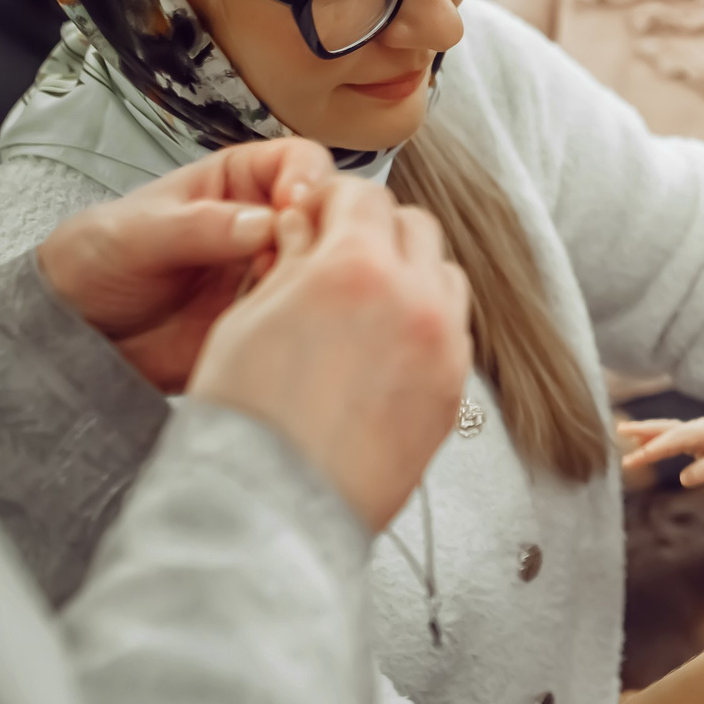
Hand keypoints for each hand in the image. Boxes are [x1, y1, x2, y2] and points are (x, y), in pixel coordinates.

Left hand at [38, 138, 339, 390]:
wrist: (75, 332)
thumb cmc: (95, 262)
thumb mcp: (135, 234)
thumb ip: (196, 226)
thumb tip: (263, 223)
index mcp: (236, 182)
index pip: (299, 162)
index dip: (309, 178)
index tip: (296, 206)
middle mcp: (263, 224)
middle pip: (327, 215)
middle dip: (320, 234)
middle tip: (289, 260)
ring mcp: (269, 274)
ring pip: (325, 268)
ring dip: (314, 281)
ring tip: (278, 297)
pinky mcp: (268, 319)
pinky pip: (306, 316)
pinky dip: (304, 320)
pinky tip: (277, 327)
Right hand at [188, 177, 470, 531]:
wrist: (276, 508)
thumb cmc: (250, 422)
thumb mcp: (248, 316)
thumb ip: (292, 260)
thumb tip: (309, 228)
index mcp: (358, 268)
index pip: (365, 195)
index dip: (335, 201)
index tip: (319, 216)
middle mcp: (415, 299)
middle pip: (415, 228)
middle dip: (377, 231)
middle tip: (340, 256)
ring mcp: (444, 347)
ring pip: (445, 276)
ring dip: (412, 274)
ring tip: (365, 305)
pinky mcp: (455, 391)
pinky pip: (454, 332)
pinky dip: (427, 323)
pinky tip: (385, 347)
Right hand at [618, 417, 703, 486]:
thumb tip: (684, 479)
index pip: (677, 437)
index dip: (658, 445)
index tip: (640, 454)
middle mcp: (697, 428)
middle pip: (667, 428)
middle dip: (644, 431)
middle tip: (621, 431)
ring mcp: (694, 433)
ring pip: (665, 431)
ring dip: (645, 432)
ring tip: (622, 431)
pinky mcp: (693, 441)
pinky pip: (669, 439)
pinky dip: (654, 440)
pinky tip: (640, 444)